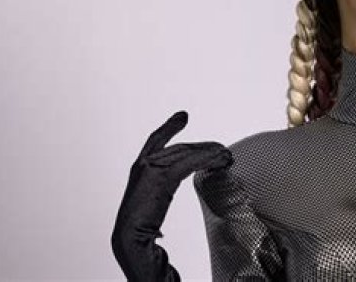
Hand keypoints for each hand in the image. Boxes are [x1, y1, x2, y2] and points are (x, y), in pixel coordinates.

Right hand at [111, 111, 232, 281]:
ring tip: (226, 155)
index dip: (170, 127)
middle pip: (180, 148)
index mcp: (139, 168)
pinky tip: (219, 161)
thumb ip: (162, 194)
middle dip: (203, 147)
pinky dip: (206, 160)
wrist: (129, 238)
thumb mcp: (151, 204)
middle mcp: (144, 164)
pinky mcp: (162, 177)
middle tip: (222, 149)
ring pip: (187, 153)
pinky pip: (189, 163)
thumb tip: (168, 211)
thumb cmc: (139, 228)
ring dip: (209, 153)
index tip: (182, 117)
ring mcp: (152, 168)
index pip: (156, 140)